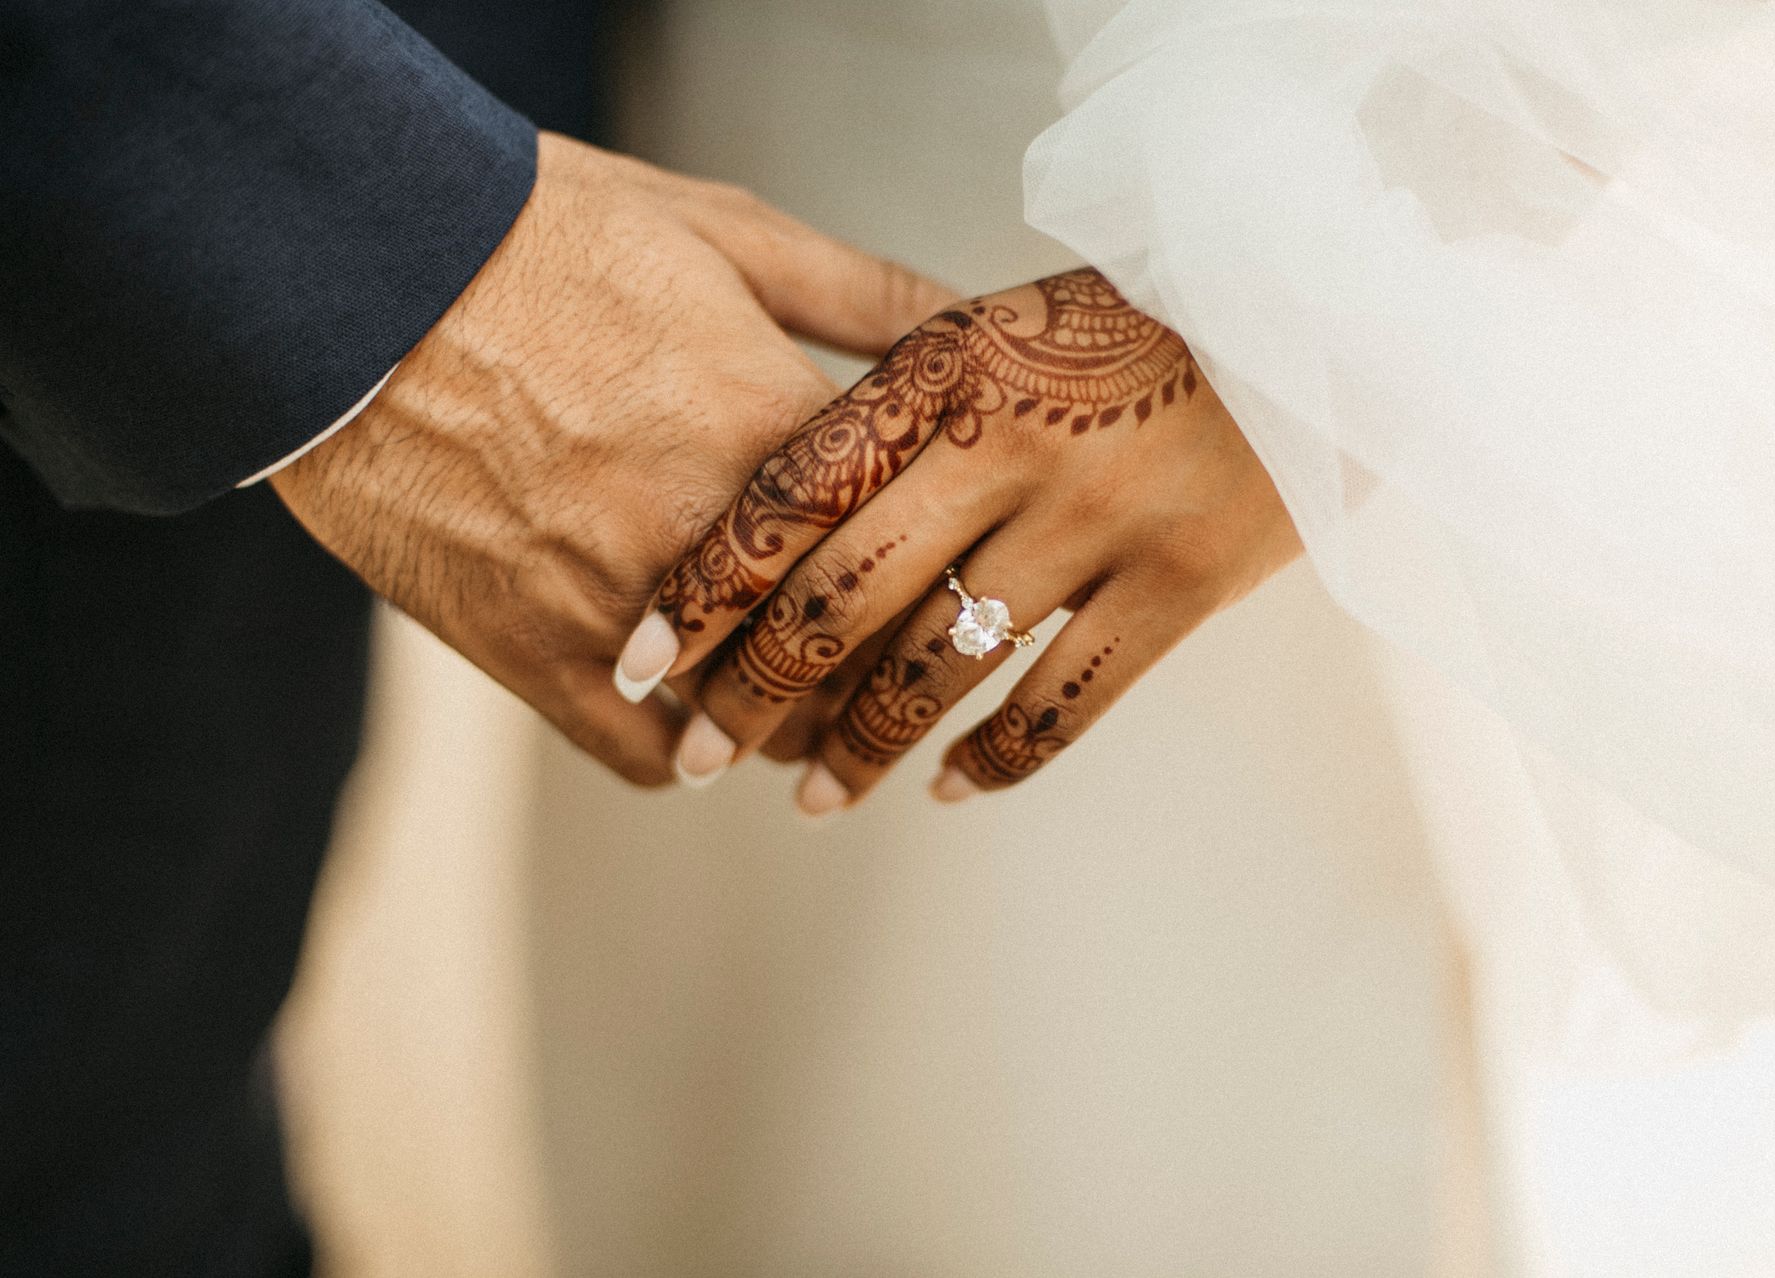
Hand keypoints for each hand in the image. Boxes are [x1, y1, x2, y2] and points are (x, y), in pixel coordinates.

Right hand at [271, 132, 952, 784]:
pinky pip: (640, 756)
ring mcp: (616, 606)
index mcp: (771, 425)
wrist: (349, 270)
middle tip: (906, 667)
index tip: (966, 582)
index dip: (952, 570)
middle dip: (890, 669)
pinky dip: (683, 755)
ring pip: (758, 724)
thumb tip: (974, 323)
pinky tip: (700, 732)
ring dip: (794, 726)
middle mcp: (707, 534)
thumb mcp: (724, 229)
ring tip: (811, 709)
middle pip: (849, 654)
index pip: (916, 542)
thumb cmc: (541, 236)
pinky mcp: (529, 652)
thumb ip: (862, 294)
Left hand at [629, 269, 1300, 808]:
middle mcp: (1011, 448)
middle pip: (845, 600)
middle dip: (755, 693)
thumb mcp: (995, 318)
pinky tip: (944, 785)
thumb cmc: (1127, 312)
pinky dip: (996, 758)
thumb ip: (892, 396)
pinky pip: (1066, 701)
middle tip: (700, 755)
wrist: (1312, 311)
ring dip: (860, 749)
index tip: (642, 660)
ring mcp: (1101, 522)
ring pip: (942, 670)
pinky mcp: (1184, 583)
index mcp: (946, 367)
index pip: (791, 493)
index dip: (705, 588)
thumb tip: (776, 508)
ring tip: (809, 799)